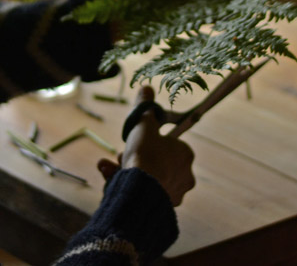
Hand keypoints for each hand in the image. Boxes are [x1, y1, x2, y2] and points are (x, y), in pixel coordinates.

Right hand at [96, 86, 195, 205]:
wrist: (140, 192)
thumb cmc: (145, 155)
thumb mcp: (143, 125)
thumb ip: (145, 108)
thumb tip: (146, 88)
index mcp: (186, 154)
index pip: (168, 144)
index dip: (149, 142)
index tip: (135, 142)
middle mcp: (185, 175)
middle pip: (157, 162)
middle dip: (136, 158)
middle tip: (122, 155)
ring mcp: (175, 193)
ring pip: (149, 178)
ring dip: (128, 171)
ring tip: (111, 167)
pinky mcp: (163, 209)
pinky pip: (144, 193)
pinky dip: (129, 186)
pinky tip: (112, 181)